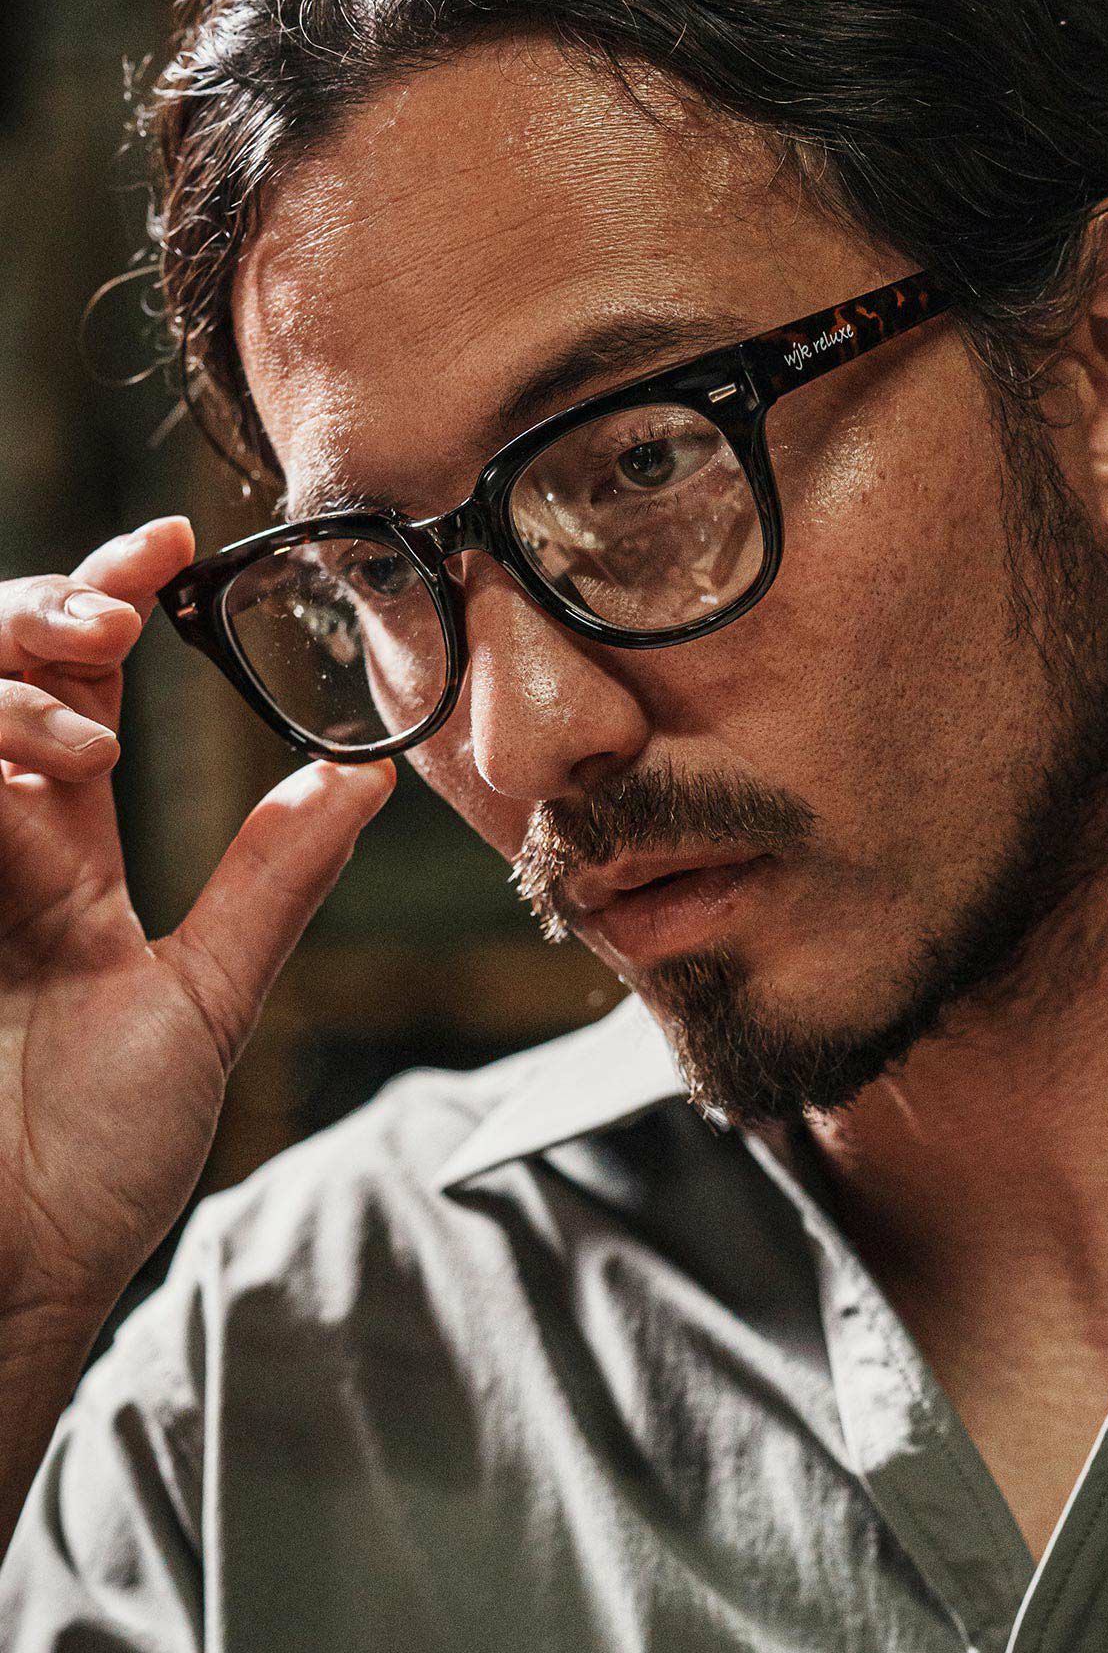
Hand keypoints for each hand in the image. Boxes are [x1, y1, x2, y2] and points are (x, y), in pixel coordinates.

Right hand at [0, 517, 394, 1335]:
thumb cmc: (97, 1157)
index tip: (172, 543)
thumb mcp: (203, 999)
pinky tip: (16, 770)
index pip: (84, 689)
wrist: (13, 1271)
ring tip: (75, 733)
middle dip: (48, 613)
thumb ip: (270, 883)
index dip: (115, 601)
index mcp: (65, 853)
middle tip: (115, 619)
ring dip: (4, 687)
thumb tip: (364, 778)